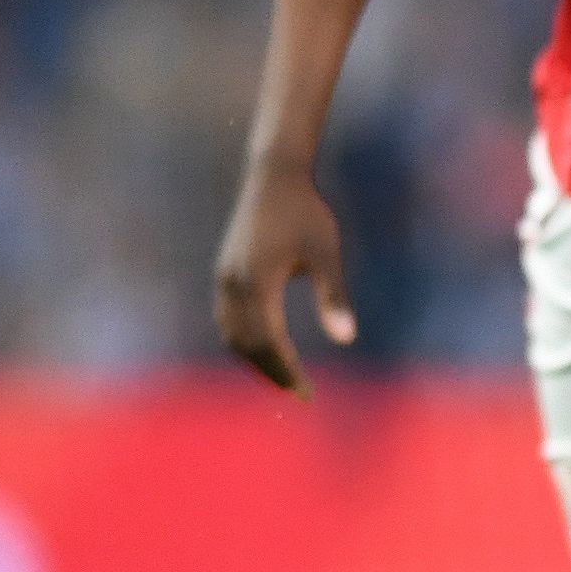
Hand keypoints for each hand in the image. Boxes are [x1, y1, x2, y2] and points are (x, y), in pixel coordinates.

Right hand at [211, 162, 353, 391]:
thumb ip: (333, 296)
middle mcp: (233, 285)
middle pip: (247, 345)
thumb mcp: (326, 253)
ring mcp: (224, 278)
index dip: (287, 371)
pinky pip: (227, 319)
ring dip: (255, 360)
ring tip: (282, 377)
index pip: (269, 343)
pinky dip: (243, 341)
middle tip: (299, 393)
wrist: (273, 177)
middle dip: (271, 372)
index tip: (307, 394)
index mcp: (257, 283)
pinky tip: (264, 348)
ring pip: (232, 334)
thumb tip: (346, 339)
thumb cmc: (305, 212)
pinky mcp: (224, 273)